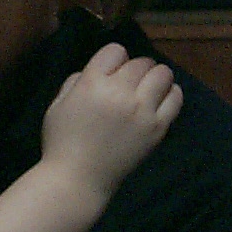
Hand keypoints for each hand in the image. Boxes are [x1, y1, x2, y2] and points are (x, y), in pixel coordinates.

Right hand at [40, 42, 182, 204]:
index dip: (112, 61)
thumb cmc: (61, 143)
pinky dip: (169, 94)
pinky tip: (158, 102)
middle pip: (141, 62)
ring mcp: (142, 111)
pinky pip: (175, 97)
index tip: (108, 76)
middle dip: (134, 70)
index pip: (115, 50)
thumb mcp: (56, 105)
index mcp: (92, 84)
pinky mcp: (158, 128)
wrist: (78, 180)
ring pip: (163, 74)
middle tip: (127, 87)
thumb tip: (101, 71)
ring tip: (146, 91)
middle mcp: (120, 93)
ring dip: (154, 78)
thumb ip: (76, 81)